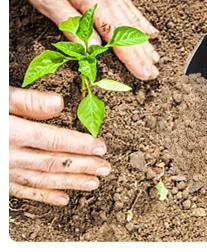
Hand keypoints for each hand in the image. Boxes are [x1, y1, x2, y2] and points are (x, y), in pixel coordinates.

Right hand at [8, 88, 109, 205]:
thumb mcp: (1, 99)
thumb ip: (28, 102)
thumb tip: (59, 104)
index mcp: (13, 134)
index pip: (53, 141)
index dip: (79, 145)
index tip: (101, 148)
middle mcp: (9, 157)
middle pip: (52, 164)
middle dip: (82, 167)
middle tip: (106, 169)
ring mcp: (4, 171)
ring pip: (41, 181)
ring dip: (69, 183)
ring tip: (92, 184)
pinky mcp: (0, 181)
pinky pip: (23, 193)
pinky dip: (43, 197)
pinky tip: (62, 199)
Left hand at [11, 0, 158, 79]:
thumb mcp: (48, 2)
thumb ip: (71, 25)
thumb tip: (91, 50)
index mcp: (93, 1)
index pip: (117, 36)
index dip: (132, 58)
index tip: (145, 74)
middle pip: (129, 29)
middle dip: (143, 53)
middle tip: (154, 73)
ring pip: (131, 19)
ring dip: (144, 39)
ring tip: (156, 55)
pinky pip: (128, 7)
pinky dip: (140, 20)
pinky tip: (148, 28)